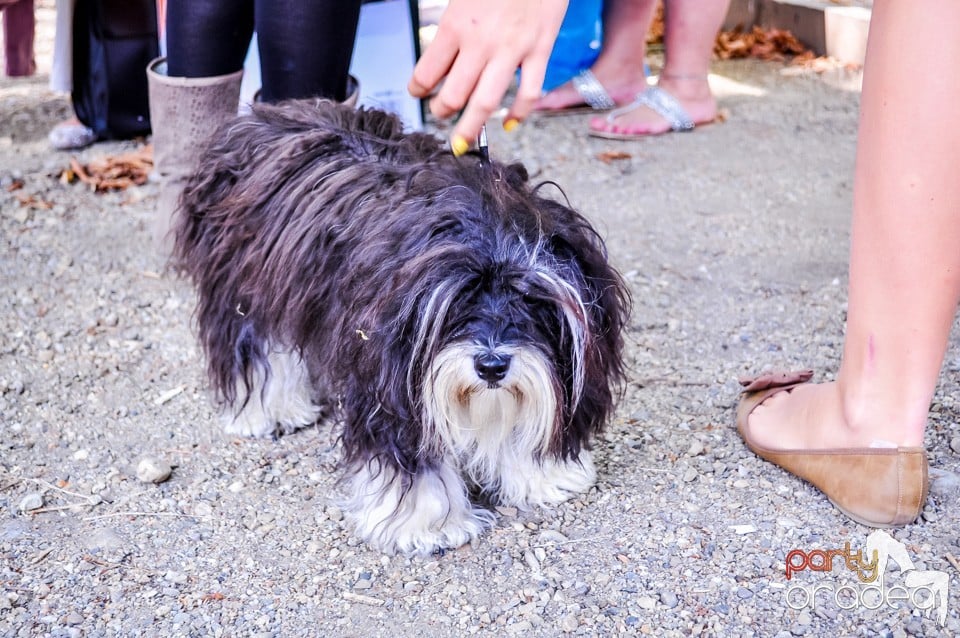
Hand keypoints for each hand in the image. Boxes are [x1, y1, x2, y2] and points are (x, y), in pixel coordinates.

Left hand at [408, 0, 568, 154]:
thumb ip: (451, 27)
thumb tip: (441, 61)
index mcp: (455, 25)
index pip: (426, 73)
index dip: (418, 89)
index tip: (418, 94)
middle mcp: (480, 43)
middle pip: (452, 96)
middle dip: (441, 113)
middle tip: (440, 116)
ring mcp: (512, 50)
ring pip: (486, 103)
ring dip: (471, 128)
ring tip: (462, 142)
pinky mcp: (540, 51)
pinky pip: (529, 93)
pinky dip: (519, 114)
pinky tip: (509, 124)